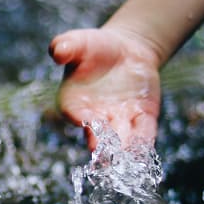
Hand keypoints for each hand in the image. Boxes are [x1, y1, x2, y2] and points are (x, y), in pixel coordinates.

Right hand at [49, 28, 160, 150]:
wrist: (125, 51)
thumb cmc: (94, 47)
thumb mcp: (79, 42)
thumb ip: (66, 46)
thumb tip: (57, 51)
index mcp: (74, 102)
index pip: (74, 112)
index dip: (79, 117)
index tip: (84, 121)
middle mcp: (95, 117)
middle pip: (98, 134)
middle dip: (102, 145)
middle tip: (106, 156)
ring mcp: (119, 121)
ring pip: (122, 139)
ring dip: (125, 150)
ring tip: (129, 161)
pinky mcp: (141, 118)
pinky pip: (144, 132)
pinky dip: (145, 142)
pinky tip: (146, 152)